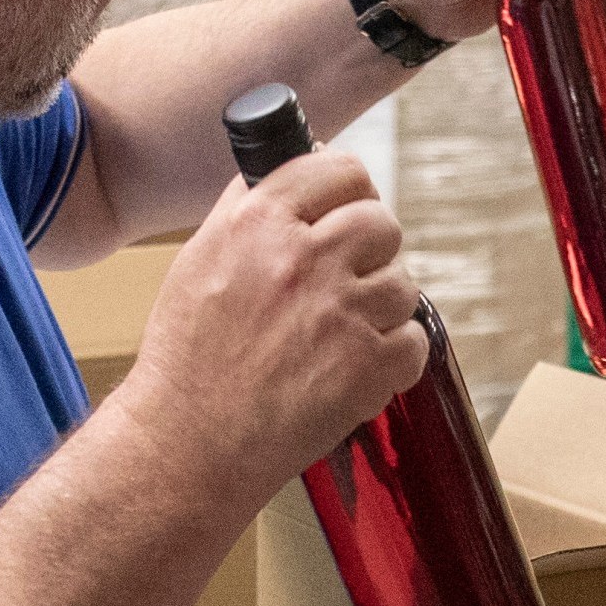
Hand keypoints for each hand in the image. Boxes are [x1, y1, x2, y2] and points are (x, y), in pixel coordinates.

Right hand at [117, 145, 428, 510]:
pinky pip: (416, 340)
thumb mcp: (199, 259)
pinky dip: (394, 357)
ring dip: (381, 308)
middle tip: (346, 280)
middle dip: (371, 250)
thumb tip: (289, 164)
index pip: (338, 169)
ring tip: (335, 336)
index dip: (348, 189)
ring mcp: (342, 313)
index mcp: (258, 223)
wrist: (191, 441)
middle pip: (381, 222)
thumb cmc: (189, 357)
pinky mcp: (370, 365)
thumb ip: (248, 209)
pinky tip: (353, 368)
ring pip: (403, 285)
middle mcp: (303, 259)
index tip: (346, 206)